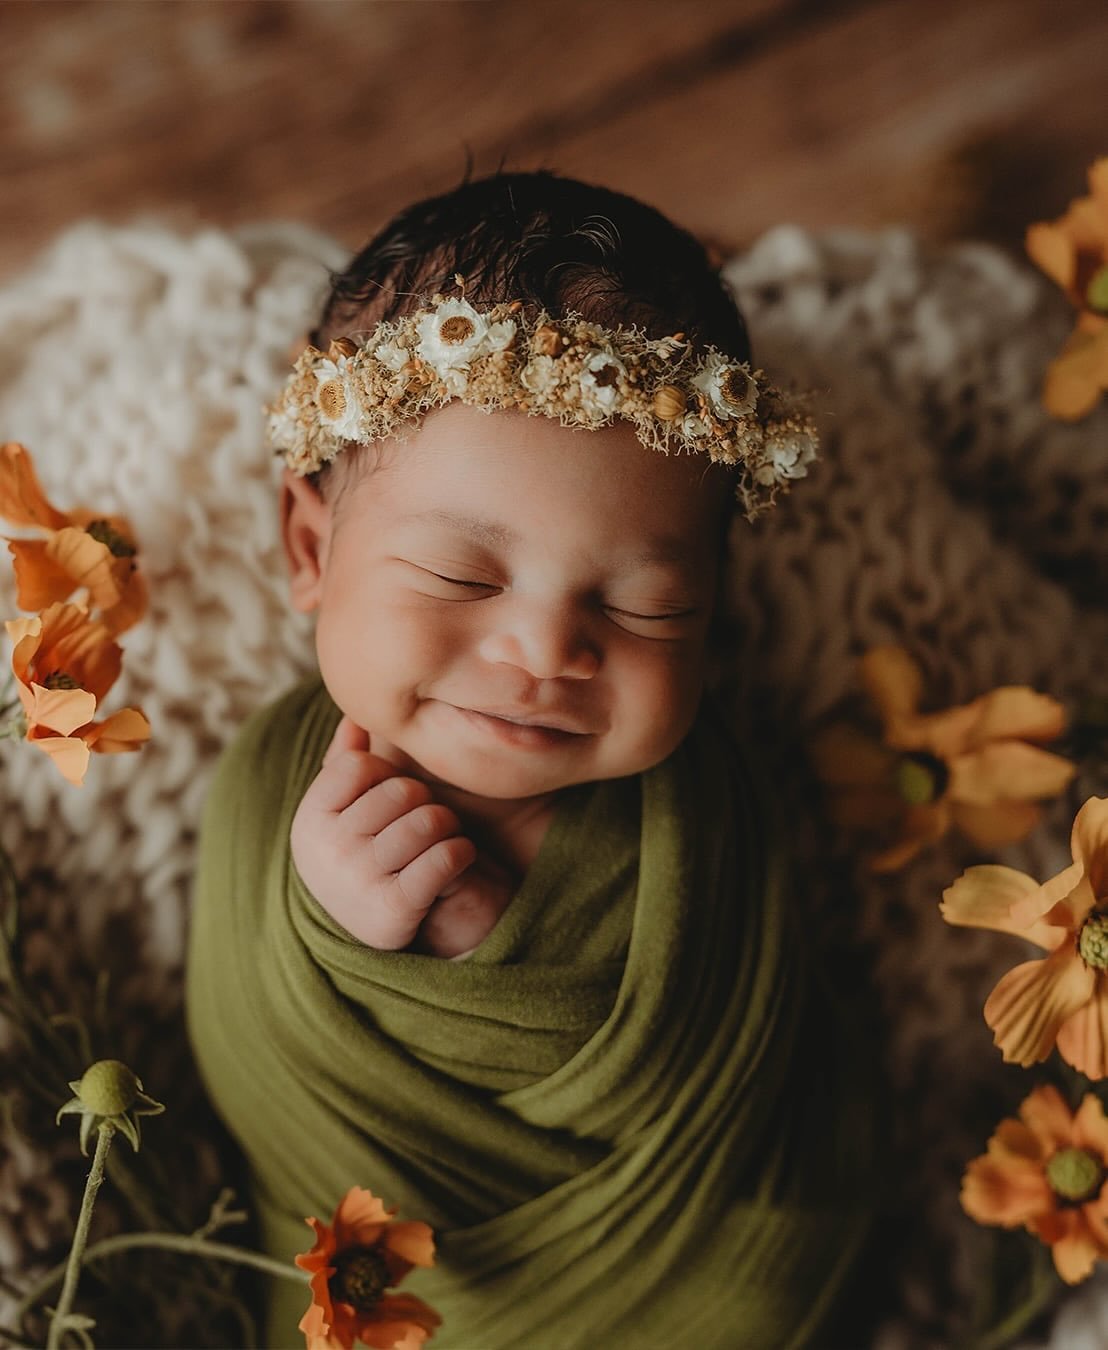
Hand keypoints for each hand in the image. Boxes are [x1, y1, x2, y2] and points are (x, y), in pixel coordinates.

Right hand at [289, 716, 511, 957]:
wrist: (370, 934)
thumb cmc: (359, 856)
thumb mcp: (341, 814)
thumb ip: (344, 762)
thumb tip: (354, 714)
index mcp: (309, 821)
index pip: (360, 766)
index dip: (388, 775)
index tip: (391, 799)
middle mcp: (327, 852)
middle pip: (400, 792)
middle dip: (423, 802)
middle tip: (422, 824)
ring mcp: (358, 882)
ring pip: (428, 821)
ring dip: (446, 827)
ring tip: (439, 839)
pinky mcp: (395, 911)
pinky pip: (446, 857)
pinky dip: (461, 853)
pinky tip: (455, 860)